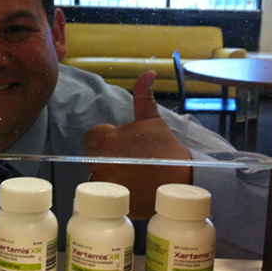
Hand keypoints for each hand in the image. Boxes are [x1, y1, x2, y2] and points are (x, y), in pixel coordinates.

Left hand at [84, 70, 191, 218]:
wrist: (181, 181)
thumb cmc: (167, 150)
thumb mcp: (154, 120)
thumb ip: (143, 96)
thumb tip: (147, 73)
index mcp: (109, 138)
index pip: (91, 137)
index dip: (104, 140)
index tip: (119, 145)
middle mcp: (102, 159)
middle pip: (90, 156)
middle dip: (103, 156)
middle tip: (125, 159)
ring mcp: (105, 181)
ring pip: (94, 175)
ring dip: (105, 173)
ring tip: (127, 173)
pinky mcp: (110, 198)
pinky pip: (101, 194)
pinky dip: (110, 191)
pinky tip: (127, 187)